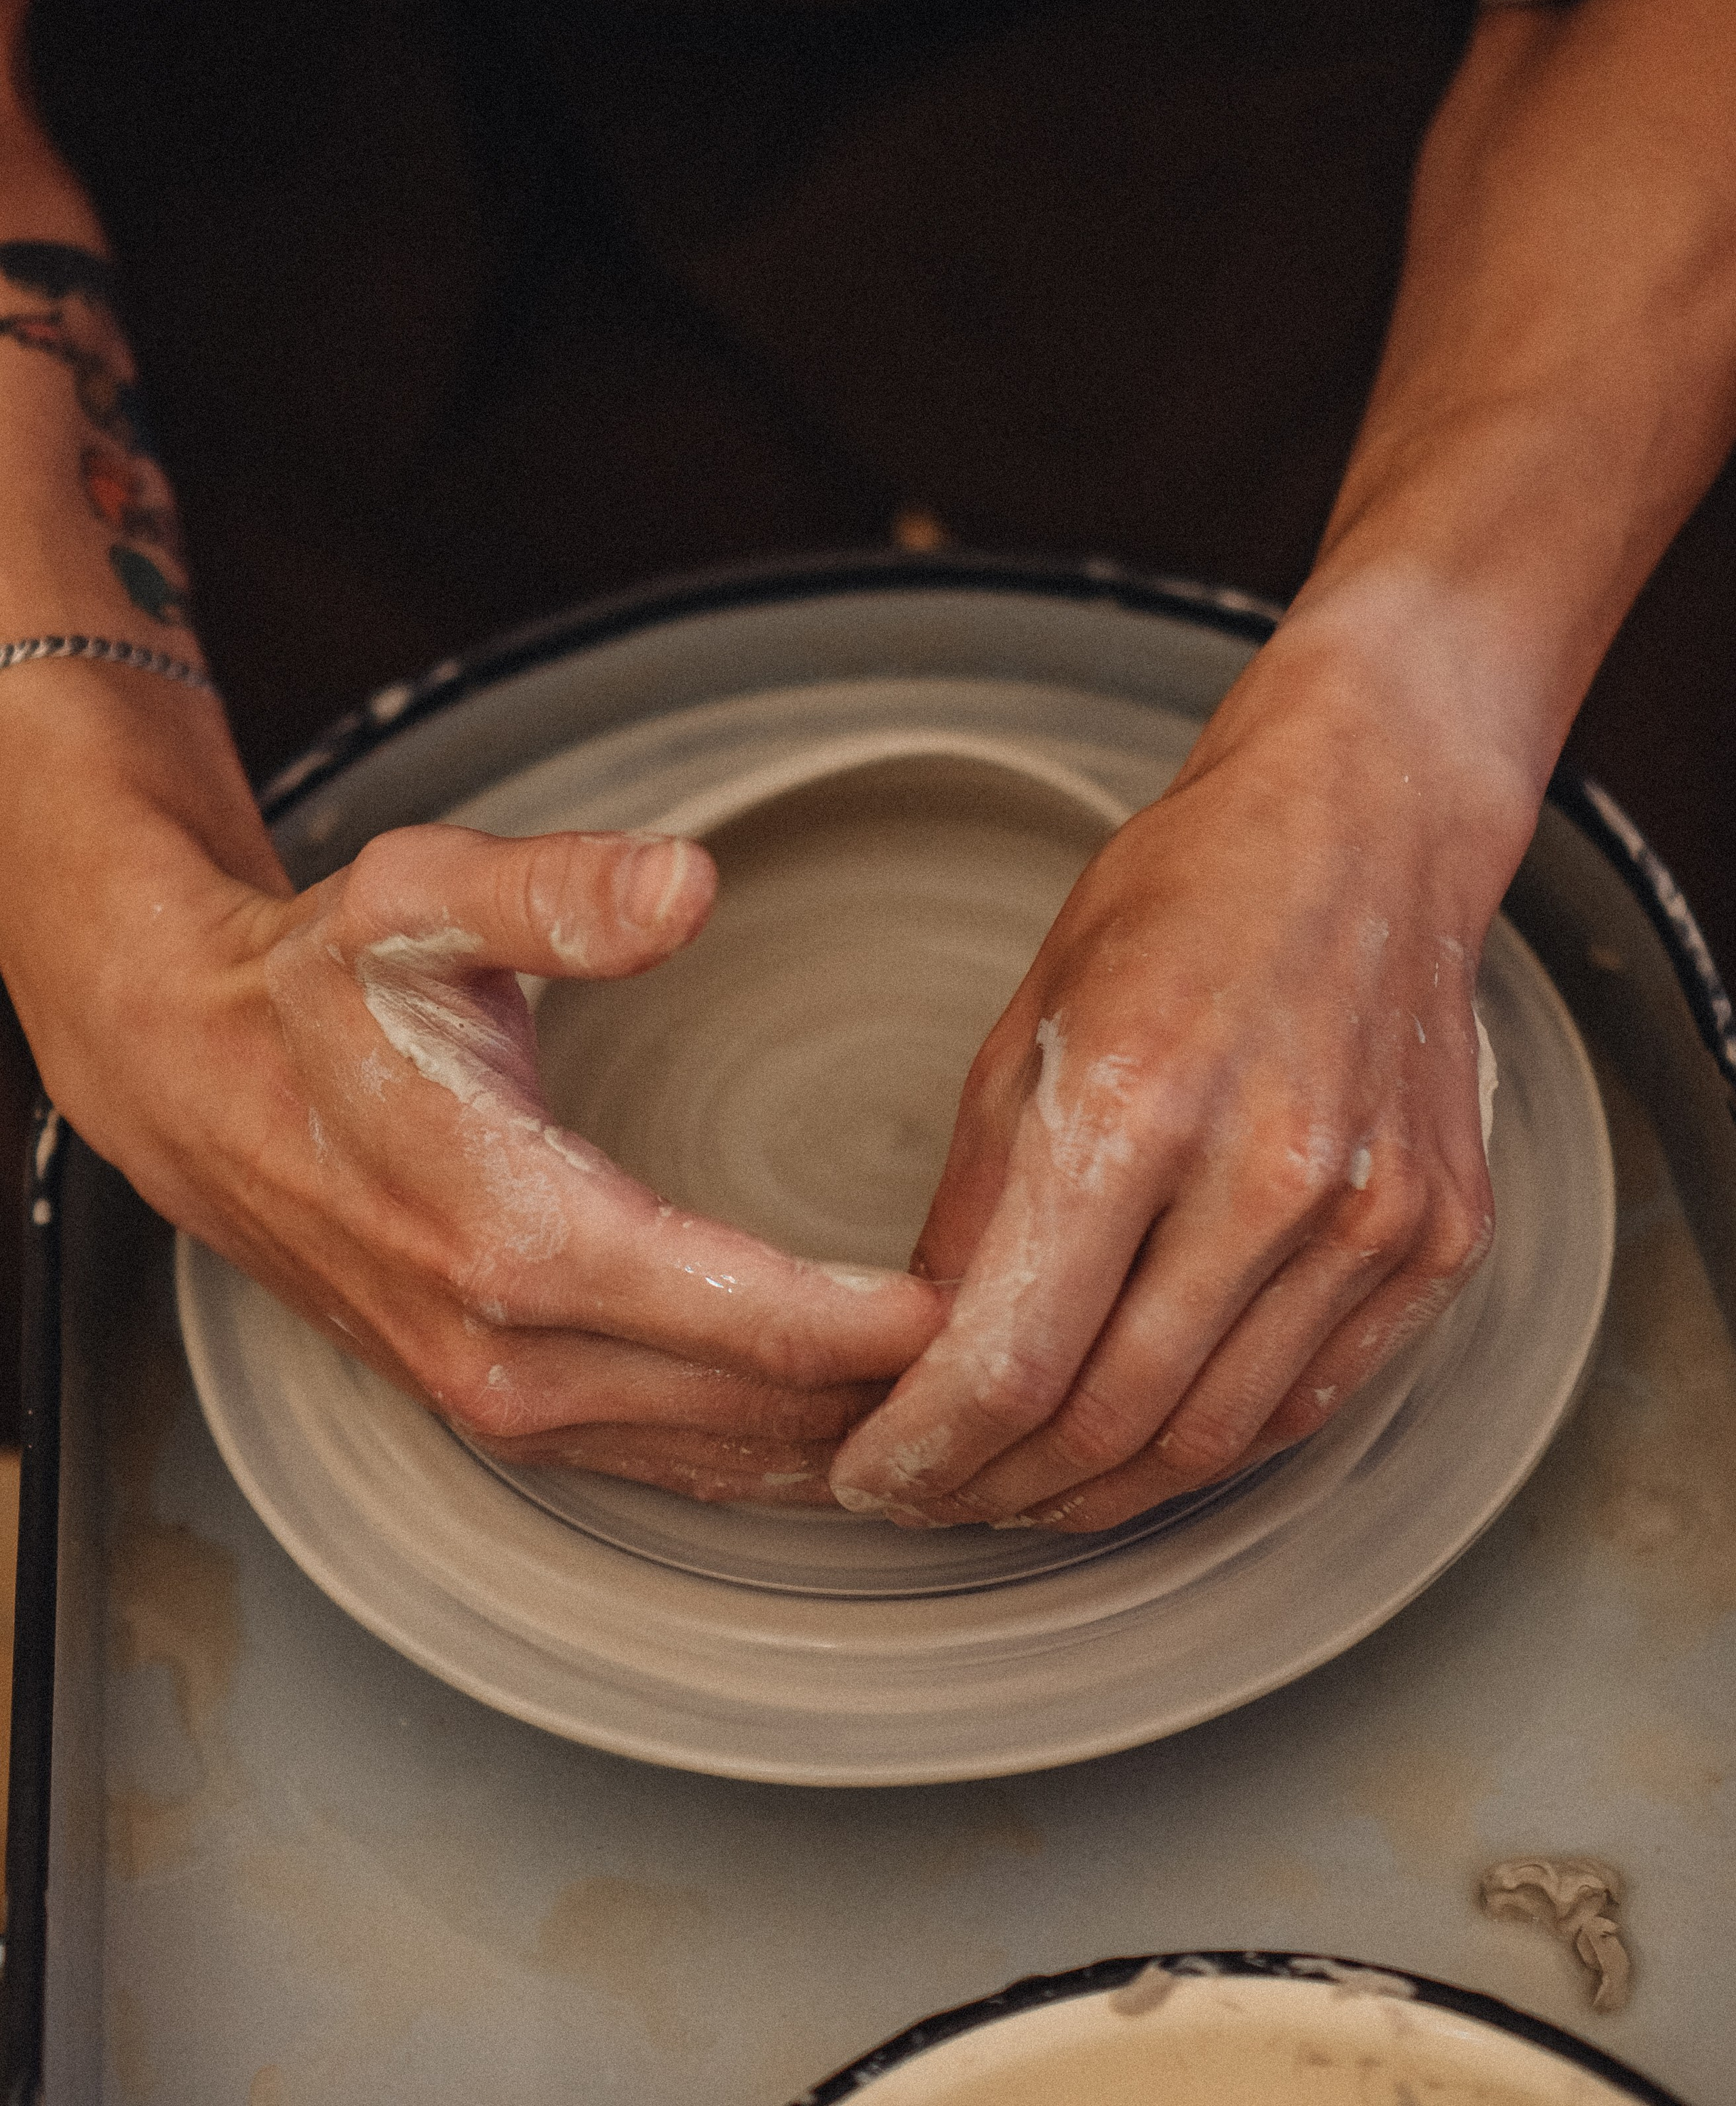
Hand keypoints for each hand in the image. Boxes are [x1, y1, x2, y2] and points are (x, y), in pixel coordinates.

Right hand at [6, 681, 944, 1503]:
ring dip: (851, 1446)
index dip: (891, 1326)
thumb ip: (560, 892)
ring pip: (725, 1464)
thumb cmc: (319, 986)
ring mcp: (503, 1403)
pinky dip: (775, 1460)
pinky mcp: (503, 1413)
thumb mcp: (421, 899)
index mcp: (516, 1234)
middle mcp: (513, 1354)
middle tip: (1043, 1358)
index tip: (1005, 1299)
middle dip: (903, 1402)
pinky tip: (861, 1433)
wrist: (199, 1083)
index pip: (755, 1321)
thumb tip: (689, 886)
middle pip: (762, 1417)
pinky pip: (672, 1465)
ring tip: (986, 1411)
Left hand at [829, 620, 1522, 1529]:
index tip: (874, 1474)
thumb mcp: (1030, 1018)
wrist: (1370, 827)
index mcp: (1138, 1098)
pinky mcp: (1439, 1240)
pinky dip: (1210, 1444)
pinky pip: (1306, 1399)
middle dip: (996, 1488)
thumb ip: (978, 1201)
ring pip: (1211, 1438)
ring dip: (1097, 1493)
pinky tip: (1138, 1444)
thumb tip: (920, 1353)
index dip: (928, 1446)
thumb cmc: (1187, 898)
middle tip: (933, 1498)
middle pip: (1109, 1419)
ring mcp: (1372, 1216)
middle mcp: (1270, 1169)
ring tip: (1021, 1492)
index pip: (1015, 1354)